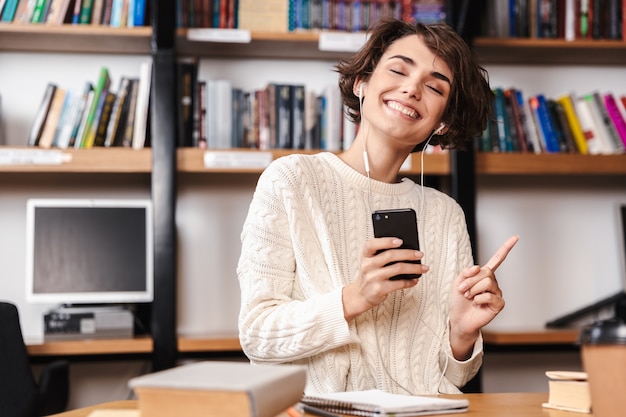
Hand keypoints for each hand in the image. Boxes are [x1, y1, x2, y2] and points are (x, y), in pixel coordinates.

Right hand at [342, 237, 428, 321]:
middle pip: (390, 255)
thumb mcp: (370, 263)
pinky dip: (410, 281)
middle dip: (408, 254)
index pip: (372, 244)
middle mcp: (367, 266)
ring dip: (414, 268)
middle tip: (420, 254)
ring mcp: (373, 278)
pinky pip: (399, 284)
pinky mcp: (379, 289)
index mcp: (365, 256)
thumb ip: (381, 255)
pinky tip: (415, 280)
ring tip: (424, 268)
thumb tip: (407, 250)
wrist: (360, 295)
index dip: (386, 241)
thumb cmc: (370, 275)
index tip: (400, 241)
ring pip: (398, 268)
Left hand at [449, 235, 518, 358]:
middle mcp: (493, 283)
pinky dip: (478, 299)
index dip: (506, 248)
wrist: (459, 319)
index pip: (497, 259)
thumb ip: (467, 272)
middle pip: (486, 272)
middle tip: (462, 290)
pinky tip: (477, 304)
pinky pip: (489, 296)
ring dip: (473, 290)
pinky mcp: (499, 304)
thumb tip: (479, 267)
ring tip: (469, 297)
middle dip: (470, 281)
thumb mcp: (458, 282)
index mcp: (484, 275)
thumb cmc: (459, 301)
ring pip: (487, 282)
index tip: (516, 237)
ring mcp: (497, 293)